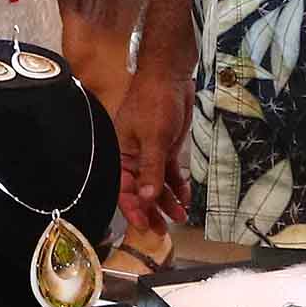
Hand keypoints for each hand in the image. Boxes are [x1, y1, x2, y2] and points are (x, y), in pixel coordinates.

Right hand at [114, 70, 191, 230]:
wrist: (170, 76)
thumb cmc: (155, 102)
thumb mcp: (154, 138)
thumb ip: (151, 169)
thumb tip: (147, 198)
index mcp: (120, 154)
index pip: (123, 189)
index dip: (133, 209)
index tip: (145, 226)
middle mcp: (132, 158)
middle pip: (140, 191)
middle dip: (151, 210)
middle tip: (162, 230)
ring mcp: (149, 154)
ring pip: (156, 184)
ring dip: (167, 201)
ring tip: (180, 216)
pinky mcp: (165, 149)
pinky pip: (169, 173)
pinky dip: (177, 186)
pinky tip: (185, 198)